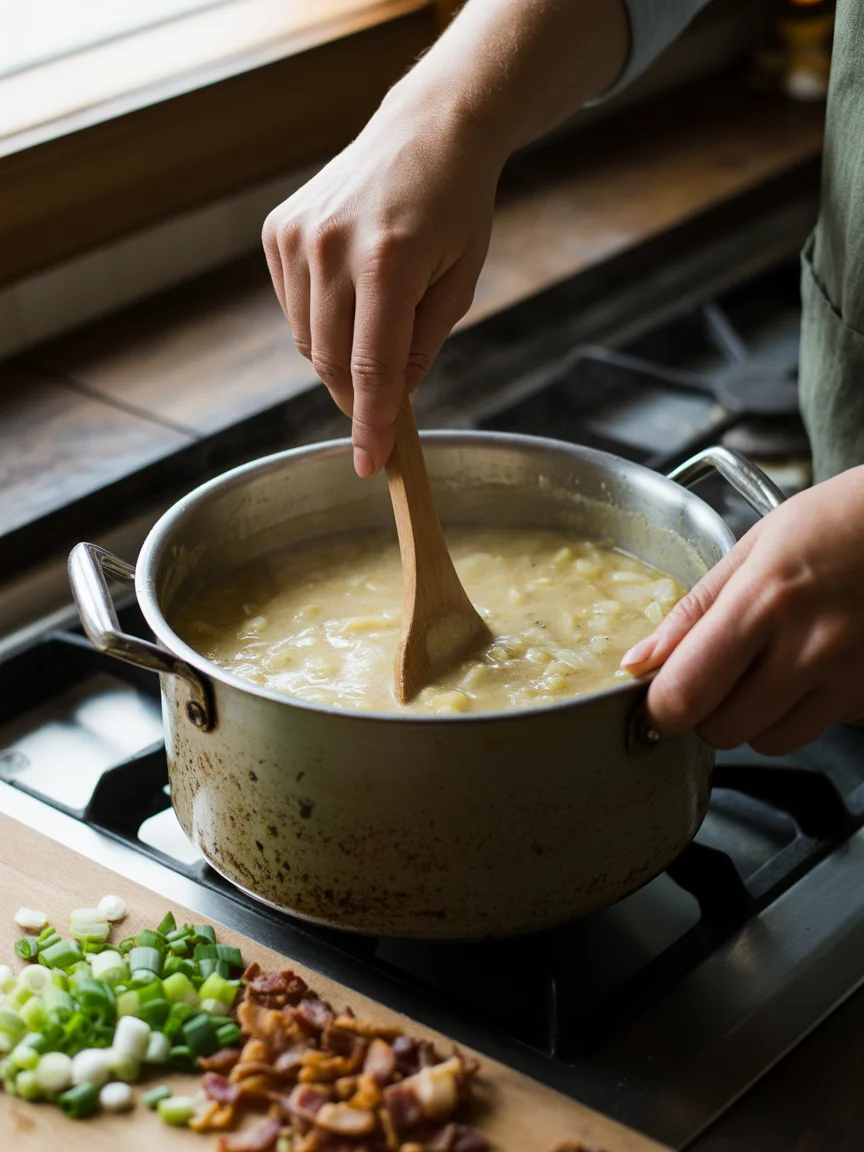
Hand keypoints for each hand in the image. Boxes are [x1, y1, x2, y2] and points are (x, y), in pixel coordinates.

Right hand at [262, 88, 502, 477]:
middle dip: (355, 398)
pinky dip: (318, 321)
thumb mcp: (459, 285)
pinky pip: (292, 308)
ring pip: (306, 341)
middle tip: (381, 408)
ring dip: (337, 357)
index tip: (368, 466)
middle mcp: (332, 248)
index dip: (372, 426)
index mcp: (388, 262)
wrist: (426, 133)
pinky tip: (350, 292)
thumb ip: (421, 347)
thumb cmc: (456, 210)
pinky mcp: (278, 231)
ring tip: (376, 321)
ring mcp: (298, 236)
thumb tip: (389, 402)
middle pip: (330, 363)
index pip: (372, 370)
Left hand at [621, 467, 863, 754]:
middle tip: (716, 674)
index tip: (657, 697)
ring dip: (754, 718)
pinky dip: (801, 712)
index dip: (660, 707)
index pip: (687, 693)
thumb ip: (692, 612)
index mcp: (764, 600)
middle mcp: (810, 646)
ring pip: (770, 742)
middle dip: (706, 711)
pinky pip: (816, 729)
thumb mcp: (753, 548)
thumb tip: (640, 662)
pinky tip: (810, 667)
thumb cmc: (837, 522)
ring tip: (768, 668)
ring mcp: (848, 676)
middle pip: (722, 731)